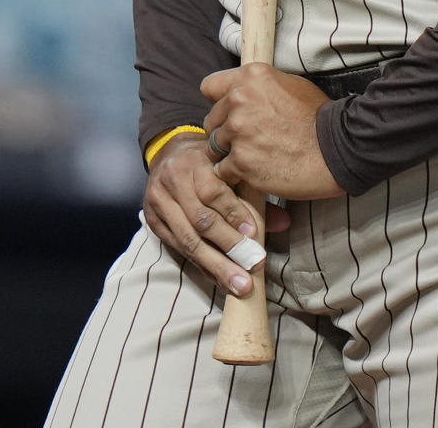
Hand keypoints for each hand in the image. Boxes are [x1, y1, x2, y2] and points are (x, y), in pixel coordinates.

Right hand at [142, 132, 290, 298]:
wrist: (169, 154)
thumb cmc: (208, 162)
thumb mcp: (230, 167)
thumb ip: (254, 194)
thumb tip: (284, 222)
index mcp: (195, 161)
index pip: (213, 191)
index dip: (234, 213)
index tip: (254, 233)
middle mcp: (173, 180)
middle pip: (200, 219)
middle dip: (228, 246)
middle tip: (252, 266)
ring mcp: (159, 202)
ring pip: (188, 239)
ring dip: (215, 265)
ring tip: (238, 284)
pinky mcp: (153, 221)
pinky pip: (178, 248)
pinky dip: (201, 265)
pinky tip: (219, 279)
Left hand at [201, 63, 344, 199]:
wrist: (337, 149)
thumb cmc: (318, 118)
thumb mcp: (291, 84)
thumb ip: (259, 86)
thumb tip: (244, 91)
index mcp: (251, 76)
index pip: (209, 87)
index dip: (219, 102)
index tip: (229, 113)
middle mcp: (239, 99)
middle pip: (211, 120)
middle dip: (225, 131)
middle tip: (248, 141)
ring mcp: (238, 131)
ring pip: (214, 147)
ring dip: (228, 155)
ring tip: (253, 158)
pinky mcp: (241, 162)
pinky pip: (222, 171)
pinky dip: (235, 175)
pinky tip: (254, 172)